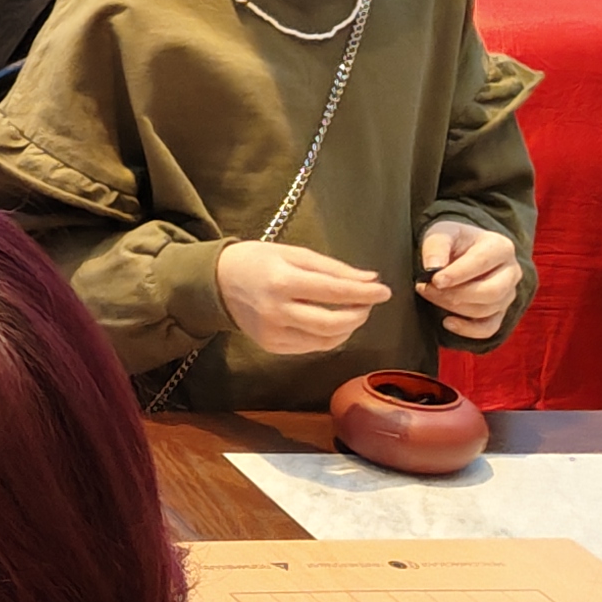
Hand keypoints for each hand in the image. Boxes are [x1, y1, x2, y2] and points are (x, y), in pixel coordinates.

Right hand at [217, 239, 390, 354]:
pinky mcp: (272, 347)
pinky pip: (312, 346)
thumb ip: (333, 268)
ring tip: (354, 311)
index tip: (385, 290)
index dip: (364, 293)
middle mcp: (276, 311)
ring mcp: (273, 333)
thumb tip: (370, 279)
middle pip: (333, 323)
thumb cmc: (257, 261)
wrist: (216, 282)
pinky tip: (334, 323)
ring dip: (349, 327)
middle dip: (359, 314)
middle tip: (370, 303)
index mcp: (282, 282)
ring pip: (326, 340)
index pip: (333, 292)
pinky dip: (331, 336)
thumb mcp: (293, 253)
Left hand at [417, 219, 522, 330]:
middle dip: (455, 294)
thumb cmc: (453, 240)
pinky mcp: (501, 311)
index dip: (457, 274)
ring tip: (430, 295)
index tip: (435, 280)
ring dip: (454, 308)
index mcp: (501, 246)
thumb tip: (433, 268)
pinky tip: (447, 322)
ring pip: (487, 310)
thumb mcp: (442, 232)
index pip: (482, 263)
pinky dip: (468, 330)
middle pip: (491, 291)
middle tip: (427, 289)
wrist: (462, 249)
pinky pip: (489, 328)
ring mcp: (509, 293)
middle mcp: (511, 271)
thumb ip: (436, 246)